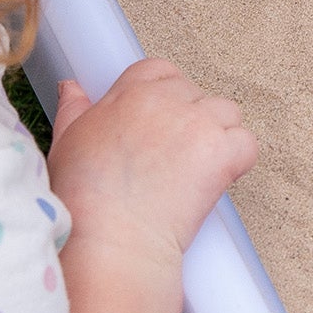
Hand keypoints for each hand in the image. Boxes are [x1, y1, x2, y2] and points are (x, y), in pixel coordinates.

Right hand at [44, 59, 255, 261]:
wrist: (111, 240)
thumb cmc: (84, 201)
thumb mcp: (66, 143)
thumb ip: (74, 108)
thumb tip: (72, 87)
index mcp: (130, 94)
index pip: (161, 71)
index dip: (166, 97)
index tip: (165, 122)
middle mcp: (166, 101)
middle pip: (196, 94)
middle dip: (192, 122)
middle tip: (177, 159)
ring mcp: (196, 123)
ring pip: (227, 114)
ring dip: (219, 138)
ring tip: (196, 170)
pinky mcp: (220, 150)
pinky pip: (247, 144)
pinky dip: (238, 162)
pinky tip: (216, 181)